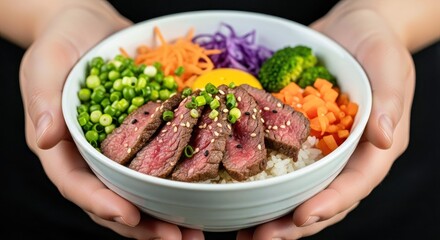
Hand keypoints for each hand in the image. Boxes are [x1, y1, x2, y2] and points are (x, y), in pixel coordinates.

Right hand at [19, 1, 203, 238]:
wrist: (91, 26)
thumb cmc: (61, 42)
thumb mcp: (46, 64)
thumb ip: (43, 101)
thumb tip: (45, 139)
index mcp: (64, 148)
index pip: (77, 185)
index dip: (101, 203)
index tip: (129, 215)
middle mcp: (92, 157)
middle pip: (112, 199)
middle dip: (141, 225)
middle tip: (175, 239)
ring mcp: (119, 150)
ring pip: (139, 190)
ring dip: (164, 214)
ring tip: (194, 232)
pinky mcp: (142, 138)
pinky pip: (158, 164)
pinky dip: (177, 182)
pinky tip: (200, 194)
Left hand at [237, 1, 414, 238]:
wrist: (349, 28)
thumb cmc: (375, 43)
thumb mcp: (388, 64)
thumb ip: (390, 101)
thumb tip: (383, 139)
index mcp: (375, 147)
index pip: (355, 183)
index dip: (330, 204)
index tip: (301, 217)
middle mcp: (347, 155)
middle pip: (324, 198)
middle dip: (294, 223)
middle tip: (260, 238)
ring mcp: (322, 149)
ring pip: (301, 189)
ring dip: (274, 214)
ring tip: (245, 233)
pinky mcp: (301, 139)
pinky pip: (283, 166)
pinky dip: (265, 183)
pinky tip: (240, 196)